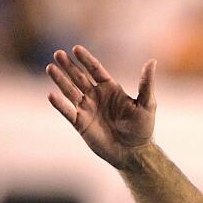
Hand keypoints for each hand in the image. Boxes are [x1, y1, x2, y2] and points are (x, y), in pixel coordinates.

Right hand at [46, 46, 156, 169]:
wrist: (134, 152)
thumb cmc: (143, 128)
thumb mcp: (147, 104)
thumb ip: (146, 83)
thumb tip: (152, 61)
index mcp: (111, 89)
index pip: (96, 70)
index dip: (86, 60)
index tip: (76, 49)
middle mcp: (97, 96)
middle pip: (79, 77)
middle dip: (69, 66)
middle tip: (58, 53)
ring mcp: (87, 109)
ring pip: (70, 91)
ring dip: (60, 80)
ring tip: (50, 67)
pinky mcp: (81, 123)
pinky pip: (67, 111)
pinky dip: (59, 104)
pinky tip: (51, 94)